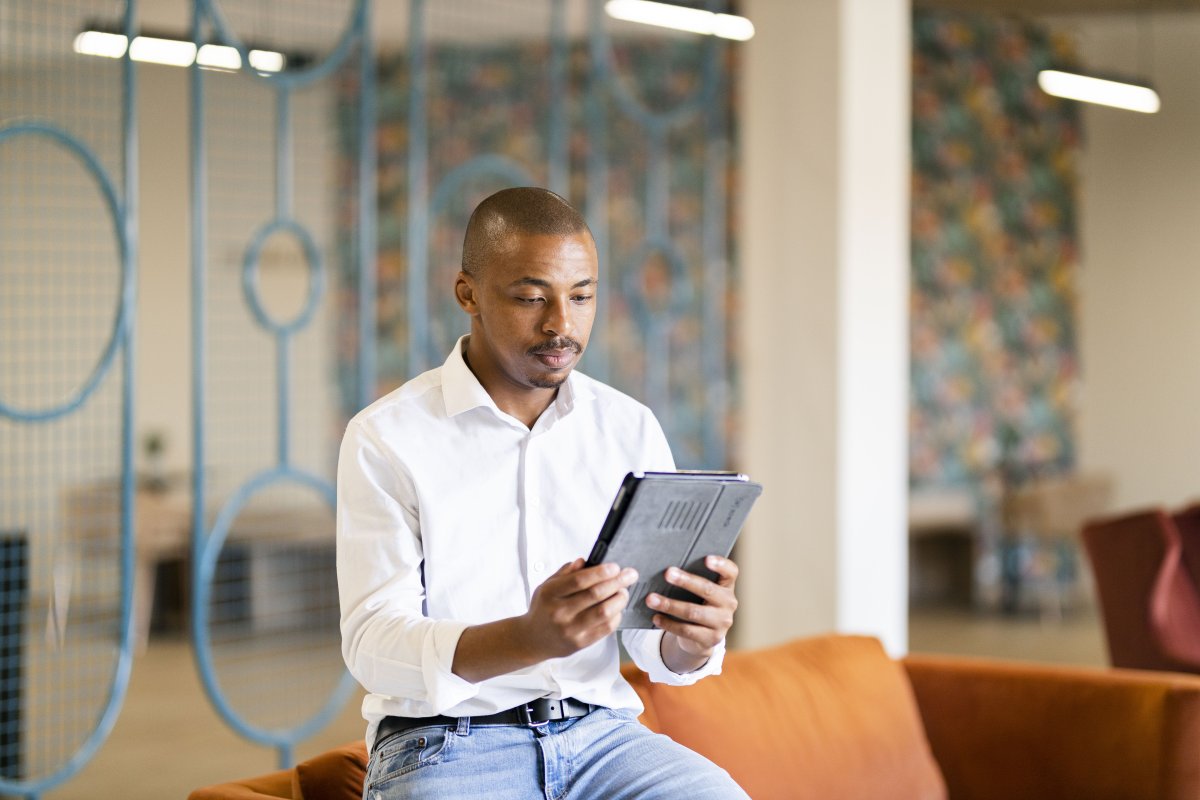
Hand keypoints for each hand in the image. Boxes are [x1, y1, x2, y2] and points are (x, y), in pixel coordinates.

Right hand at [519, 558, 638, 660]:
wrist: (533, 639)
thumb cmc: (543, 608)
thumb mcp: (547, 586)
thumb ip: (566, 573)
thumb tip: (585, 561)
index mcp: (550, 594)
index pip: (579, 580)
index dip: (600, 572)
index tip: (615, 567)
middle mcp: (560, 612)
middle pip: (595, 594)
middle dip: (617, 582)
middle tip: (629, 575)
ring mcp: (571, 630)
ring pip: (604, 612)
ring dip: (619, 599)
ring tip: (624, 592)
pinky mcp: (580, 643)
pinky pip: (605, 628)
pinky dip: (616, 616)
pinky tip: (617, 608)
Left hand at [647, 555, 738, 672]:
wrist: (703, 636)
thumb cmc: (697, 603)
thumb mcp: (700, 591)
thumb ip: (691, 579)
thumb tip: (665, 570)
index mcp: (727, 586)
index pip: (731, 572)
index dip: (721, 565)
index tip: (706, 559)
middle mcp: (729, 603)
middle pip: (707, 590)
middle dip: (685, 581)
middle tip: (667, 573)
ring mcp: (722, 623)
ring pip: (693, 612)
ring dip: (670, 605)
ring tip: (651, 599)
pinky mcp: (711, 639)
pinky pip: (687, 630)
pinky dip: (669, 623)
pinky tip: (656, 617)